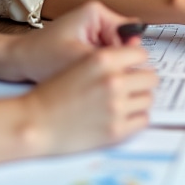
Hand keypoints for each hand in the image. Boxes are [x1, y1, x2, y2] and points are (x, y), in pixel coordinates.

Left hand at [0, 0, 147, 83]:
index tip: (116, 72)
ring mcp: (92, 28)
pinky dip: (96, 67)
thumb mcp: (79, 59)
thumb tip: (136, 64)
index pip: (128, 33)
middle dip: (113, 61)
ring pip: (114, 51)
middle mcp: (97, 16)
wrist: (15, 61)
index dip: (124, 56)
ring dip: (104, 65)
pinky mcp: (86, 39)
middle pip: (122, 42)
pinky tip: (84, 75)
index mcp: (97, 12)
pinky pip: (103, 55)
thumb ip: (110, 58)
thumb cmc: (41, 57)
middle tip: (97, 75)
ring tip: (87, 75)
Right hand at [21, 44, 156, 155]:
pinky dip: (135, 118)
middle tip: (130, 86)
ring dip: (138, 100)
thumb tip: (136, 61)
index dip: (136, 61)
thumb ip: (109, 59)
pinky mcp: (115, 131)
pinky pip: (143, 120)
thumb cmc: (51, 93)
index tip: (132, 67)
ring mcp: (116, 107)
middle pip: (151, 77)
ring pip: (148, 99)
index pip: (141, 54)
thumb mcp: (79, 62)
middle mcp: (113, 81)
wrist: (33, 123)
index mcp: (103, 59)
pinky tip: (122, 116)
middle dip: (141, 81)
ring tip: (123, 102)